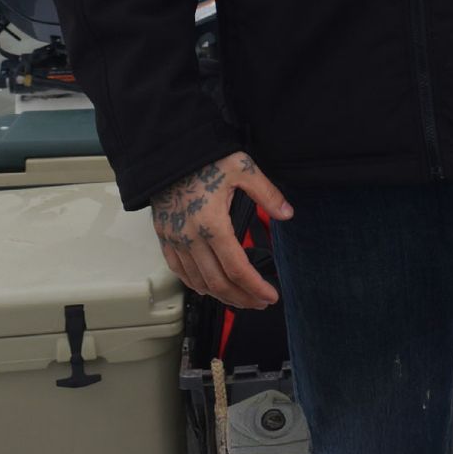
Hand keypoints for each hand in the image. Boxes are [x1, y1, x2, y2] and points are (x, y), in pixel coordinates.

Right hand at [150, 151, 292, 309]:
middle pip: (218, 283)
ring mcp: (175, 240)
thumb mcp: (243, 168)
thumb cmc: (205, 158)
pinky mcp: (164, 237)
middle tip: (260, 302)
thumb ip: (267, 193)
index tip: (271, 296)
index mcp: (213, 224)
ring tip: (240, 299)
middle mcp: (191, 238)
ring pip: (198, 282)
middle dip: (242, 298)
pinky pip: (178, 271)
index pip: (237, 269)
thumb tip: (287, 214)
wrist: (169, 151)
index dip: (255, 287)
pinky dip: (195, 284)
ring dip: (221, 296)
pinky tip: (209, 287)